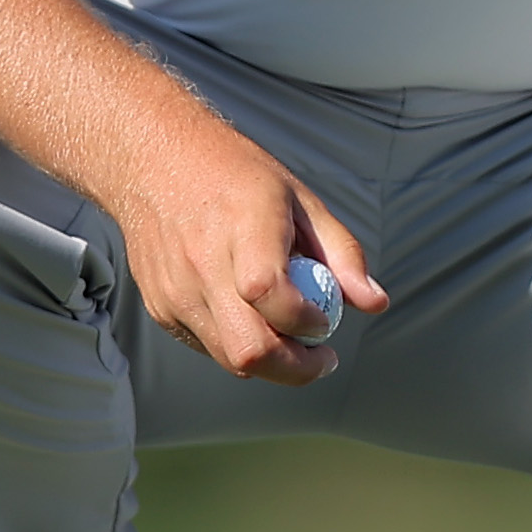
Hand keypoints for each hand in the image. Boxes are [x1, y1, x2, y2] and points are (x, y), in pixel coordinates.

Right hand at [97, 108, 388, 385]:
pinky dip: (238, 345)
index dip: (305, 321)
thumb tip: (375, 304)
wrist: (156, 162)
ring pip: (228, 358)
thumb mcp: (300, 200)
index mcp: (243, 225)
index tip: (328, 322)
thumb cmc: (239, 179)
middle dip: (296, 369)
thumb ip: (342, 253)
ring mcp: (175, 290)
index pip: (267, 293)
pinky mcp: (160, 307)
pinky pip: (208, 346)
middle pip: (248, 348)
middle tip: (323, 357)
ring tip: (292, 333)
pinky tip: (252, 317)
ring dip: (271, 361)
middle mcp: (202, 263)